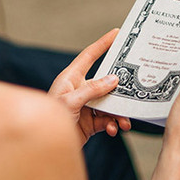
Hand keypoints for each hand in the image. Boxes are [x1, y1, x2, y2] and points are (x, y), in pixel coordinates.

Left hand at [48, 29, 131, 145]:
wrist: (44, 146)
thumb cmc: (49, 119)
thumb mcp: (71, 101)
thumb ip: (92, 90)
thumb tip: (113, 79)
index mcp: (71, 78)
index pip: (89, 56)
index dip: (102, 43)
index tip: (116, 33)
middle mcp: (79, 89)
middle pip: (105, 82)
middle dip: (120, 89)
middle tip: (134, 89)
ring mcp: (86, 106)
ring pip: (109, 104)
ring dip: (118, 113)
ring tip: (124, 122)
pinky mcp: (90, 122)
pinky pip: (107, 120)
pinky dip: (113, 125)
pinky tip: (114, 130)